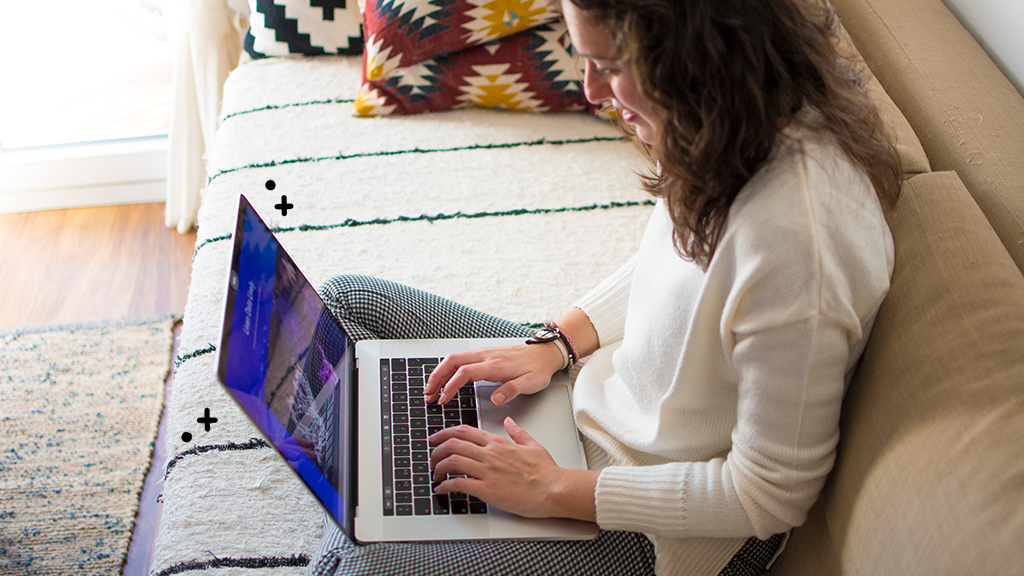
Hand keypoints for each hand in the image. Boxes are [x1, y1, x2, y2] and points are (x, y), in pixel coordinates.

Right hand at [425, 343, 563, 405]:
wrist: (544, 353)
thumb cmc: (537, 369)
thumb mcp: (531, 383)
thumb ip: (512, 390)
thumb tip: (496, 398)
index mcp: (495, 365)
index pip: (464, 373)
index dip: (450, 386)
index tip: (443, 400)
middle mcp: (485, 356)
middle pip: (452, 361)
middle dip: (436, 377)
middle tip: (428, 394)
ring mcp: (483, 354)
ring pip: (453, 359)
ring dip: (439, 373)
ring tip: (431, 389)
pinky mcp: (483, 355)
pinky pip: (459, 359)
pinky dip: (447, 369)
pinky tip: (444, 379)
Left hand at [429, 417, 597, 520]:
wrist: (554, 488)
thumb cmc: (546, 471)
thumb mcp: (532, 444)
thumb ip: (517, 432)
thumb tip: (509, 421)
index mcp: (498, 443)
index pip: (465, 431)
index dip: (445, 433)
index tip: (436, 438)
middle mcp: (490, 454)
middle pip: (453, 444)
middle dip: (436, 450)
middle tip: (431, 457)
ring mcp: (488, 471)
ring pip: (452, 461)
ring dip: (438, 467)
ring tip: (435, 474)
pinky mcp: (488, 489)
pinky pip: (459, 484)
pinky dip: (446, 486)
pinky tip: (442, 489)